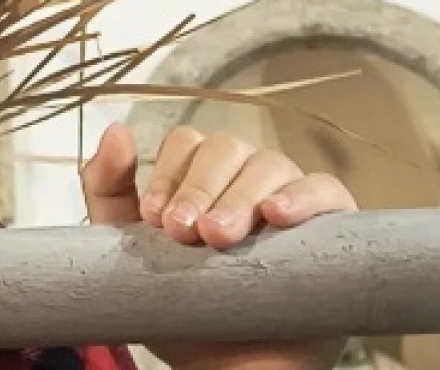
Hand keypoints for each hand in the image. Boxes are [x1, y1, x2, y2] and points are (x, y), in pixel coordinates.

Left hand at [81, 122, 354, 369]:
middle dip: (200, 187)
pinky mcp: (331, 228)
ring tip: (219, 237)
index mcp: (204, 177)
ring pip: (270, 164)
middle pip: (226, 147)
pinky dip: (302, 195)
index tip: (155, 219)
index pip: (187, 143)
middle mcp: (248, 178)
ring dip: (240, 195)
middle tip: (184, 232)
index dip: (169, 173)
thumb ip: (108, 189)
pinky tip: (277, 214)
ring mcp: (291, 199)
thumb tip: (116, 131)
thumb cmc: (186, 309)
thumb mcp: (132, 251)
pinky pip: (326, 191)